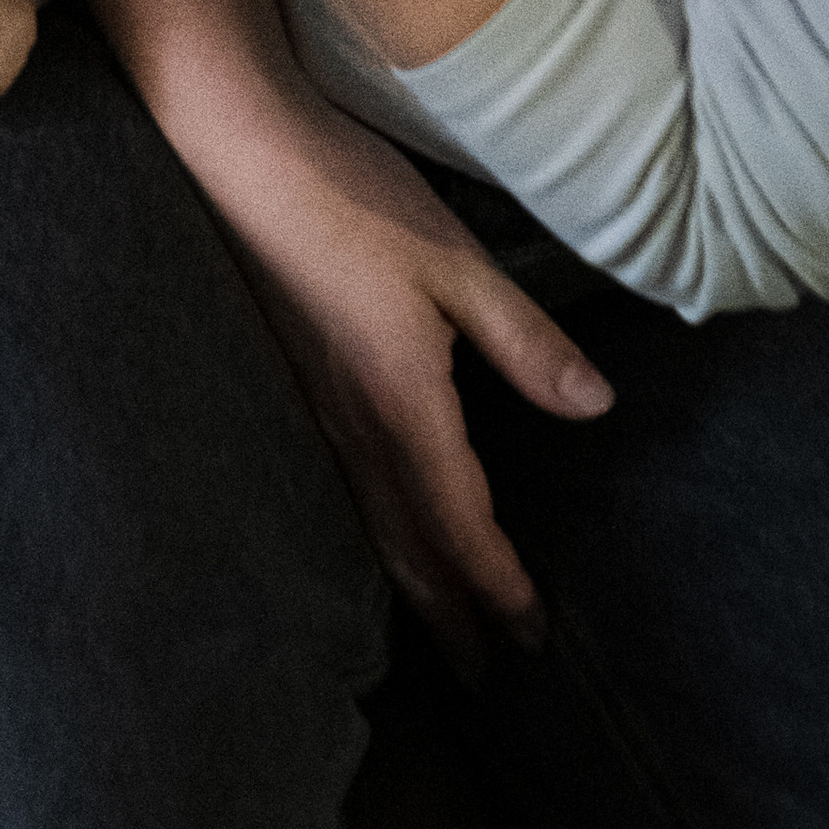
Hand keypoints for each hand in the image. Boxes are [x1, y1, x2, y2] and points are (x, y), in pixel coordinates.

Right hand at [206, 101, 614, 674]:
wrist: (232, 154)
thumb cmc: (348, 199)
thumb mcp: (457, 263)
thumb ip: (525, 343)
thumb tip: (595, 408)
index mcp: (400, 403)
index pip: (458, 523)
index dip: (497, 585)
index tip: (533, 634)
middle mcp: (351, 424)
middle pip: (407, 548)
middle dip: (450, 616)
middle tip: (487, 673)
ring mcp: (311, 408)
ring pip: (365, 526)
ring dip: (408, 587)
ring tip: (437, 629)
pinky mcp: (289, 382)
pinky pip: (336, 490)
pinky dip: (369, 538)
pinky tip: (372, 534)